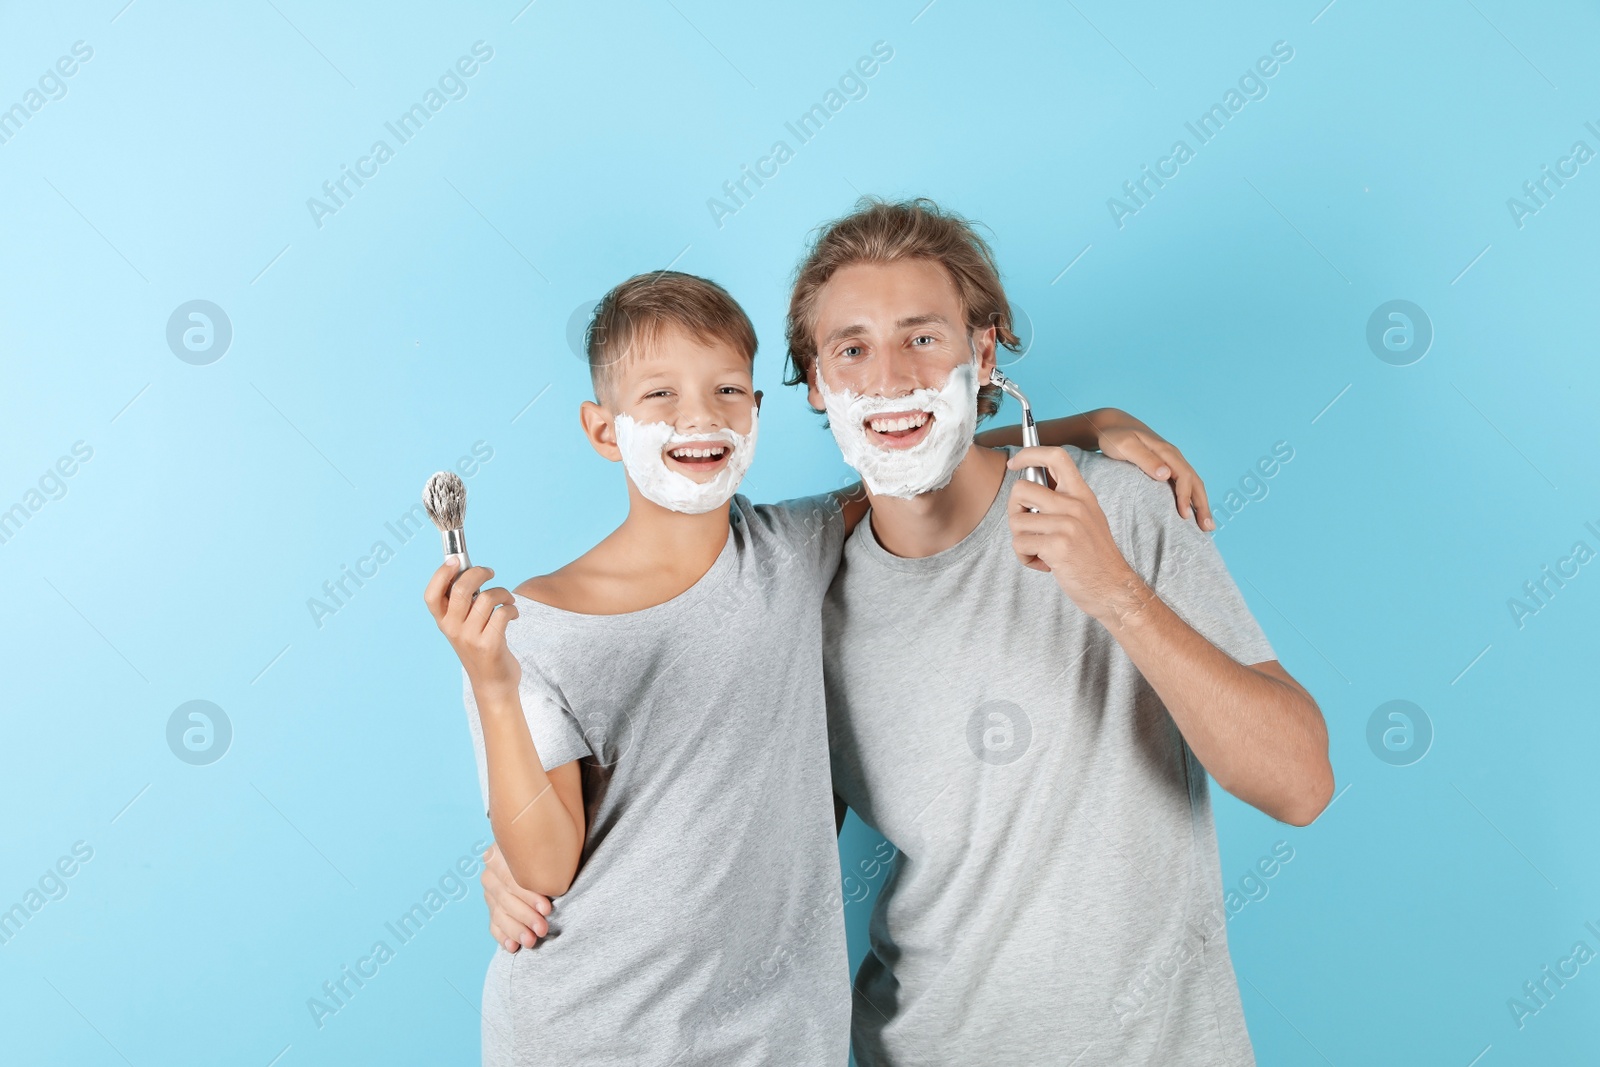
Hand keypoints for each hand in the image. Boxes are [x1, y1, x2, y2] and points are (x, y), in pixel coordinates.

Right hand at [423, 560, 520, 698]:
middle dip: (479, 572)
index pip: (431, 595)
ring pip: (487, 598)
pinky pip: (503, 613)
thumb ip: (462, 602)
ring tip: (508, 599)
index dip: (440, 574)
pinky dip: (512, 608)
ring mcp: (470, 638)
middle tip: (490, 573)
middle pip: (460, 589)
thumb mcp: (463, 625)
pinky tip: (513, 613)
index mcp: (442, 622)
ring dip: (503, 592)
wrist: (492, 683)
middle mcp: (452, 630)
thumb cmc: (479, 646)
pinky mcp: (489, 646)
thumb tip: (467, 567)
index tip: (455, 560)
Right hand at [481, 843, 551, 950]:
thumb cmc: (552, 849)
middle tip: (542, 929)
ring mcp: (490, 891)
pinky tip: (513, 946)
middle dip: (525, 916)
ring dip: (516, 930)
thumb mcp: (549, 847)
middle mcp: (491, 872)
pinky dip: (504, 936)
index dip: (529, 895)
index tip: (547, 908)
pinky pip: (495, 924)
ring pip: (500, 913)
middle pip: (505, 898)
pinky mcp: (493, 907)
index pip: (513, 878)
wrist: (545, 849)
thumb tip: (556, 881)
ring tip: (531, 941)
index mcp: (500, 853)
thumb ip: (546, 860)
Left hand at [1006, 447, 1153, 623]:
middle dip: (1013, 510)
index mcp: (1082, 494)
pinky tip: (1044, 563)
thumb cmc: (1094, 556)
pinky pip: (1020, 544)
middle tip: (1026, 527)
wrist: (1114, 588)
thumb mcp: (1087, 519)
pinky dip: (1025, 557)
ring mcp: (1067, 525)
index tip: (1014, 464)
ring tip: (1040, 551)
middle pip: (1021, 489)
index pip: (1055, 457)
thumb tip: (1028, 487)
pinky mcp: (1058, 546)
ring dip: (1021, 540)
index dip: (1029, 454)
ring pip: (1015, 521)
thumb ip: (1064, 501)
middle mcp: (1075, 505)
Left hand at [1091, 411, 1213, 531]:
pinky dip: (1192, 498)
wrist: (1112, 426)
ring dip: (1201, 503)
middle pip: (1195, 481)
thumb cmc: (1114, 437)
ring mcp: (1171, 461)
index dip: (1186, 496)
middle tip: (1208, 528)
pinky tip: (1191, 512)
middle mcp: (1173, 456)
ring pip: (1193, 483)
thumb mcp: (1125, 446)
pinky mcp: (1166, 466)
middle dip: (1203, 505)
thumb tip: (1166, 475)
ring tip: (1206, 526)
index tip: (1185, 516)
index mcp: (1166, 452)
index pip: (1184, 476)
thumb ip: (1144, 459)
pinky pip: (1184, 483)